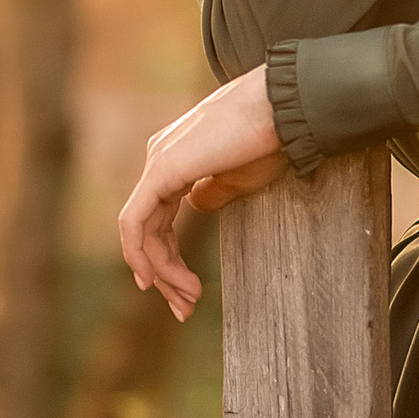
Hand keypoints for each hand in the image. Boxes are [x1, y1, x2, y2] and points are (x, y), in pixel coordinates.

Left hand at [118, 66, 285, 320]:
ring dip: (161, 272)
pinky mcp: (162, 169)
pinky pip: (136, 221)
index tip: (190, 294)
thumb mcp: (240, 177)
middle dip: (165, 274)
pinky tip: (155, 280)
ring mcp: (158, 162)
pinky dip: (142, 253)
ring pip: (141, 230)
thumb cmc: (270, 139)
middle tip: (185, 310)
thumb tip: (198, 206)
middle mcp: (160, 159)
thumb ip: (215, 193)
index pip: (160, 219)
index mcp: (176, 160)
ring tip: (187, 300)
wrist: (282, 108)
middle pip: (148, 229)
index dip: (170, 260)